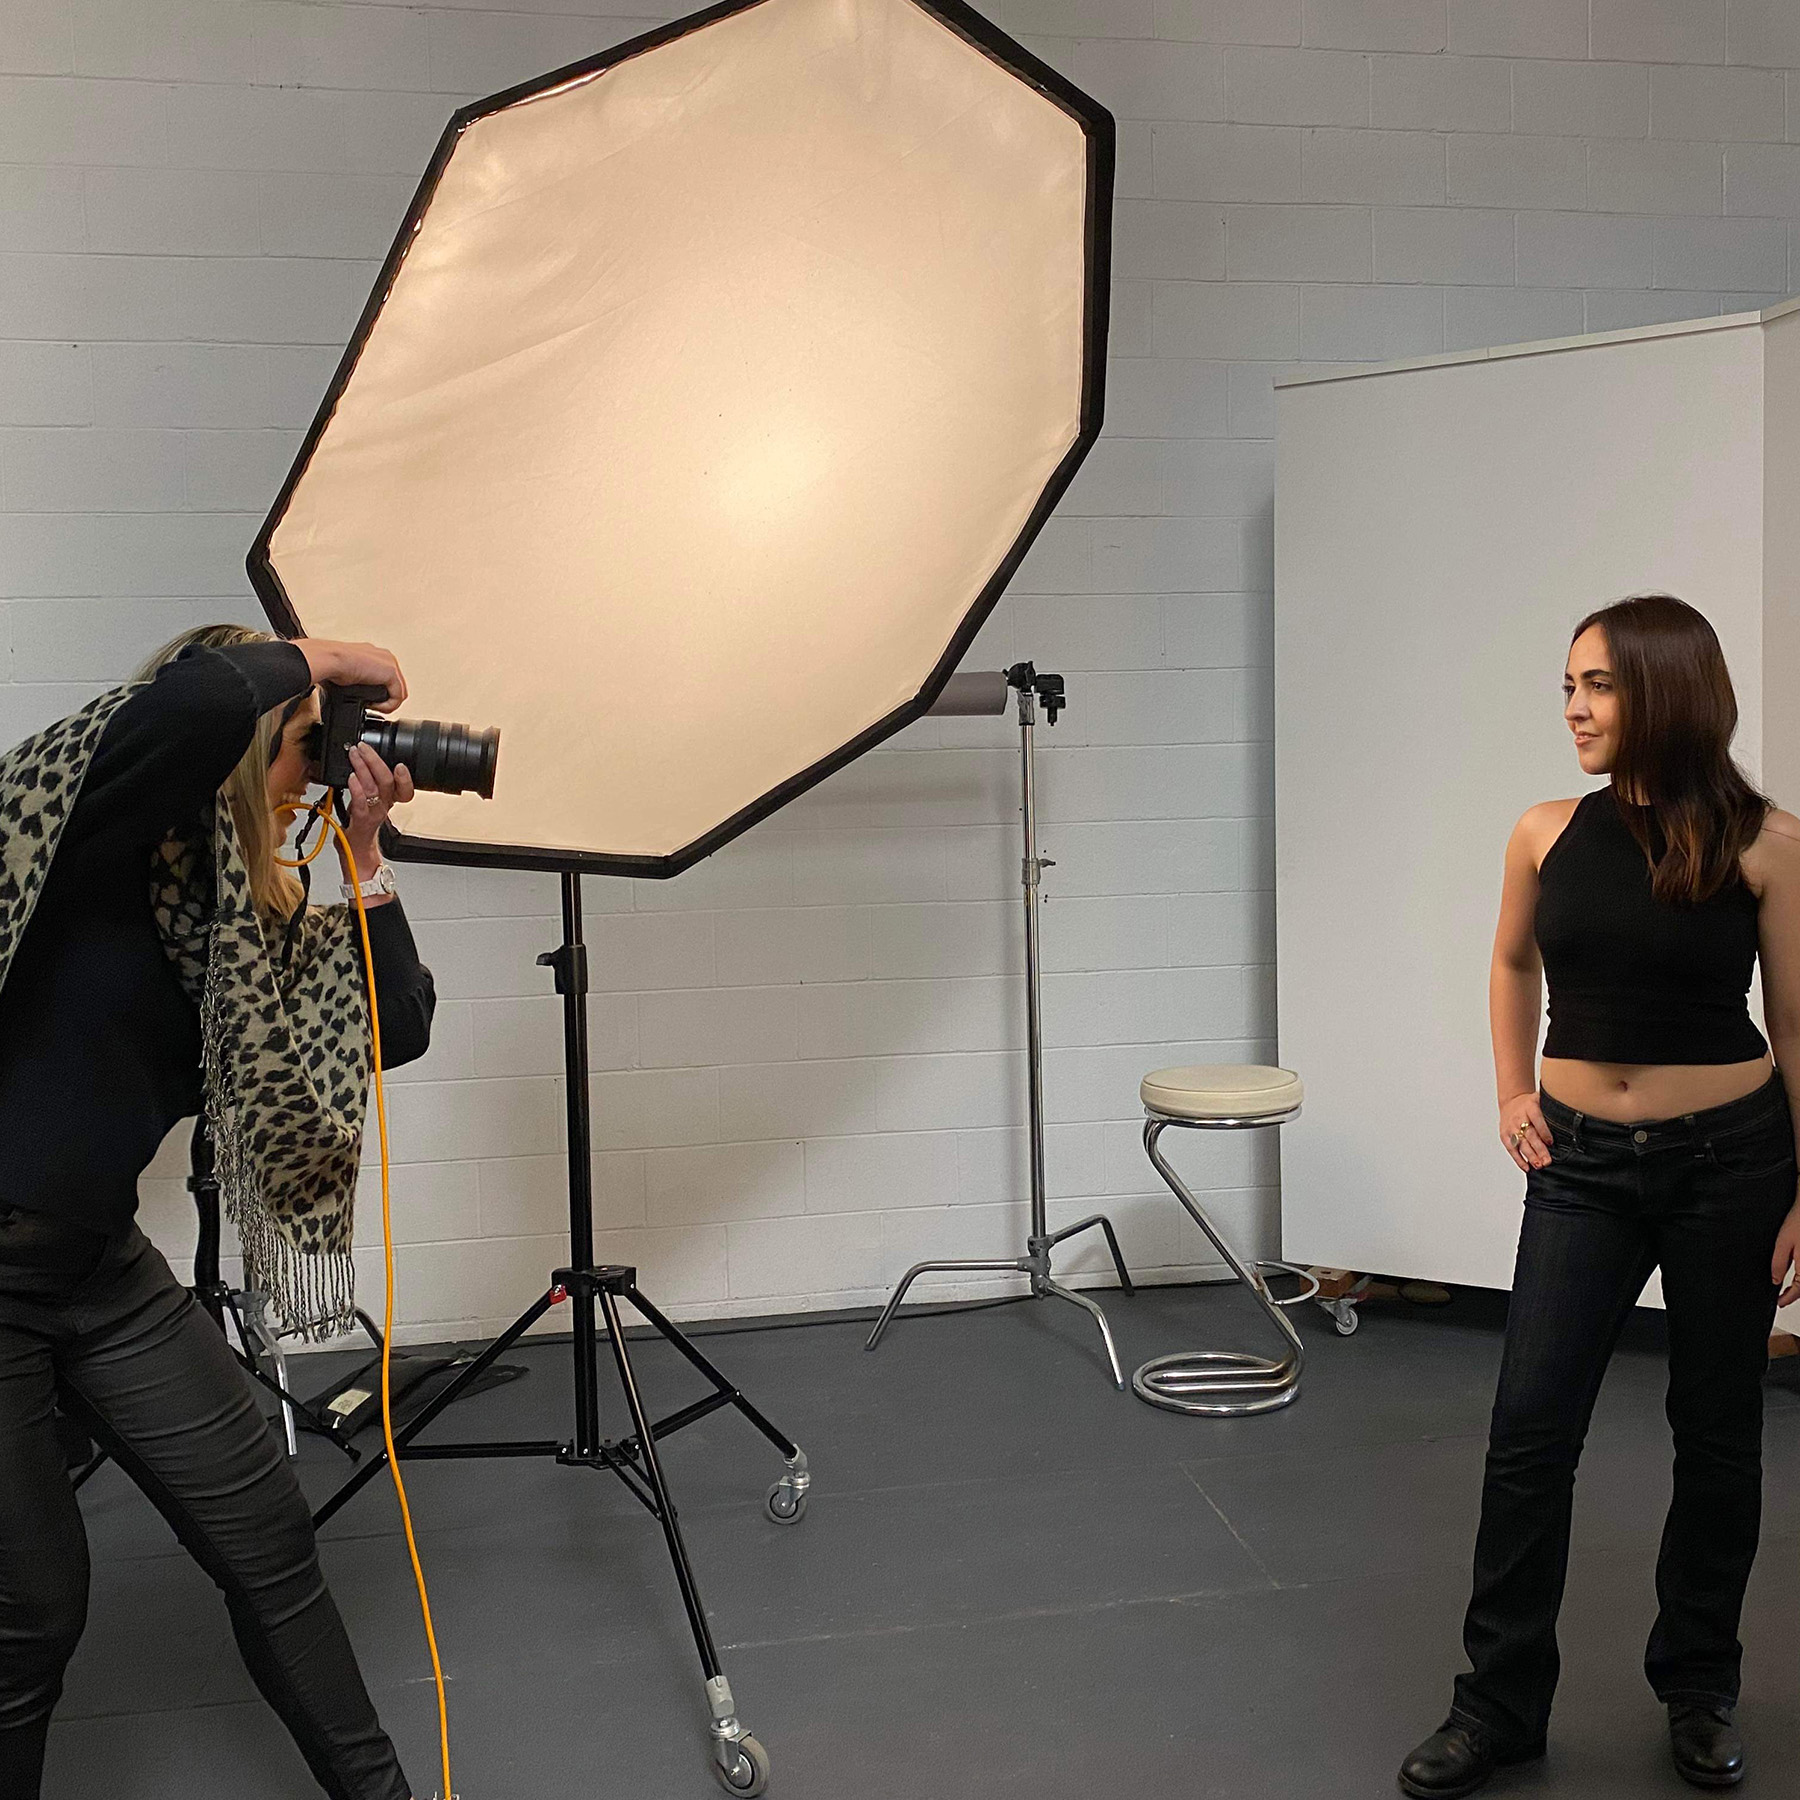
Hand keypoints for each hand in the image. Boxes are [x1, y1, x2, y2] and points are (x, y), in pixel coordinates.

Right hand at [294, 639, 406, 712]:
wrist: (330, 660)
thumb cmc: (331, 664)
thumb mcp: (347, 672)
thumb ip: (356, 679)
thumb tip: (352, 689)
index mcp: (373, 655)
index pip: (386, 678)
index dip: (380, 693)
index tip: (367, 701)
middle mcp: (384, 657)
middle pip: (395, 685)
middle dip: (385, 699)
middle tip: (371, 706)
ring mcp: (389, 664)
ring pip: (399, 692)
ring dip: (386, 704)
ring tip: (372, 707)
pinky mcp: (391, 673)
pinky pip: (397, 697)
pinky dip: (387, 706)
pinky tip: (374, 706)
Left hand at [337, 742, 412, 891]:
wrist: (355, 858)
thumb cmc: (359, 832)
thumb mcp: (365, 805)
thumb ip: (364, 787)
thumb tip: (356, 766)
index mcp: (388, 803)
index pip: (405, 790)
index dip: (406, 777)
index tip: (400, 763)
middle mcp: (383, 808)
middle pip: (387, 782)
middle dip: (375, 761)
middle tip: (364, 748)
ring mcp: (372, 815)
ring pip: (374, 788)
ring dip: (363, 769)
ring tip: (354, 755)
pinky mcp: (359, 823)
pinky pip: (360, 804)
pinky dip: (356, 789)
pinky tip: (351, 778)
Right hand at [1499, 1091, 1552, 1171]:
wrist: (1510, 1101)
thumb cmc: (1529, 1104)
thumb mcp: (1541, 1100)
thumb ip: (1552, 1110)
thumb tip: (1571, 1123)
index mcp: (1529, 1107)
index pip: (1537, 1119)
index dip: (1544, 1131)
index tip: (1551, 1142)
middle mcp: (1519, 1118)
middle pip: (1529, 1135)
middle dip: (1538, 1149)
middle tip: (1547, 1161)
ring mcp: (1510, 1127)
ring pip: (1520, 1143)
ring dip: (1530, 1156)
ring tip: (1539, 1165)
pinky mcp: (1504, 1135)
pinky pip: (1511, 1149)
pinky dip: (1519, 1159)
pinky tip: (1527, 1167)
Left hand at [1773, 1202, 1799, 1307]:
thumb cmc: (1799, 1220)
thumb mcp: (1783, 1243)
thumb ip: (1779, 1263)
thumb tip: (1775, 1280)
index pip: (1799, 1291)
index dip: (1788, 1298)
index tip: (1779, 1302)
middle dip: (1795, 1294)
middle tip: (1782, 1297)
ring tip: (1787, 1289)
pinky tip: (1797, 1275)